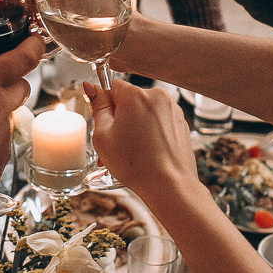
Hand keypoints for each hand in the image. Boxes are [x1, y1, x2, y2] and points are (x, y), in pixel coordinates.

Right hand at [85, 79, 202, 205]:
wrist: (170, 185)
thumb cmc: (135, 163)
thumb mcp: (103, 135)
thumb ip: (97, 107)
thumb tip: (91, 87)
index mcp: (136, 95)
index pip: (113, 87)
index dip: (105, 107)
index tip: (105, 123)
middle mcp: (157, 96)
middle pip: (130, 100)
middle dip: (120, 118)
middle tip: (115, 143)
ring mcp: (172, 110)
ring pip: (145, 112)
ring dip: (135, 126)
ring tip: (130, 152)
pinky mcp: (181, 123)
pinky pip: (159, 121)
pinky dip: (151, 133)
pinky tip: (146, 152)